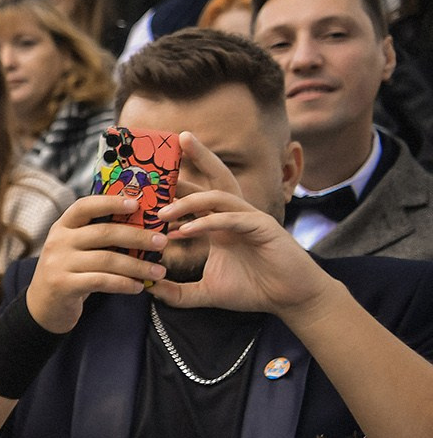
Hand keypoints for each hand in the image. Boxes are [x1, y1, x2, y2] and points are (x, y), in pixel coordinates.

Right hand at [25, 191, 170, 331]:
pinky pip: (101, 281)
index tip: (137, 204)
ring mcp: (59, 263)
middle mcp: (58, 242)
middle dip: (138, 236)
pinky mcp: (63, 285)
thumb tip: (142, 226)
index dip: (111, 202)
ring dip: (138, 266)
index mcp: (63, 227)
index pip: (85, 206)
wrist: (43, 306)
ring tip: (159, 272)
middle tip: (162, 242)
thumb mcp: (75, 249)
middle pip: (104, 232)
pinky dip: (124, 284)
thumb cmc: (69, 272)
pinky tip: (138, 287)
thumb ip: (97, 236)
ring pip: (107, 259)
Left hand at [150, 135, 331, 318]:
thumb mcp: (205, 292)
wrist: (289, 299)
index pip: (196, 196)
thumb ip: (178, 293)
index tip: (148, 180)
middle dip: (198, 157)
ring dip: (189, 200)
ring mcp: (250, 218)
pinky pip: (232, 218)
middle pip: (216, 178)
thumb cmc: (252, 290)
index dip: (175, 186)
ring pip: (219, 196)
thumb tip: (149, 291)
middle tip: (177, 139)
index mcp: (219, 223)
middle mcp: (233, 215)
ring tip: (162, 212)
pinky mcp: (263, 228)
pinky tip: (185, 231)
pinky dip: (208, 222)